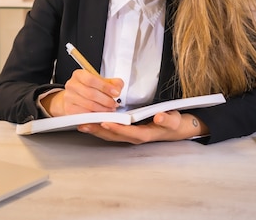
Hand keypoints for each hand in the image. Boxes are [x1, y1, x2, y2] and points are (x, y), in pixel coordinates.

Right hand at [41, 69, 122, 116]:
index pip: (92, 79)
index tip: (116, 92)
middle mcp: (72, 85)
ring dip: (103, 109)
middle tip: (114, 104)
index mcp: (79, 75)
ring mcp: (69, 98)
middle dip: (106, 100)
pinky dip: (95, 116)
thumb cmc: (88, 88)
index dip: (105, 87)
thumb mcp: (100, 82)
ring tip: (110, 109)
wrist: (73, 98)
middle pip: (91, 94)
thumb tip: (118, 87)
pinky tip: (101, 114)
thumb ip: (112, 82)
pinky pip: (84, 115)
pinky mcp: (69, 109)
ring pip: (89, 106)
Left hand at [77, 111, 207, 143]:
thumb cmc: (173, 123)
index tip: (104, 121)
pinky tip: (90, 122)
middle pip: (113, 135)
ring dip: (95, 130)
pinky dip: (99, 127)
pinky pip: (110, 131)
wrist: (175, 129)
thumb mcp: (174, 120)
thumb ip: (167, 119)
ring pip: (109, 134)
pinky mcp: (125, 132)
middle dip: (98, 130)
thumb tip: (159, 117)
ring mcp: (128, 136)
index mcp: (144, 134)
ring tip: (81, 124)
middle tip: (83, 124)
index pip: (127, 131)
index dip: (115, 128)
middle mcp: (134, 137)